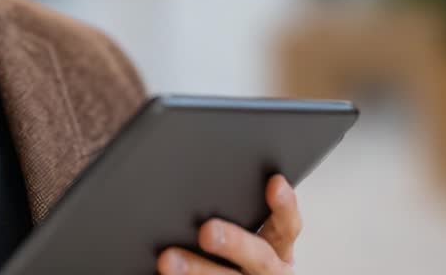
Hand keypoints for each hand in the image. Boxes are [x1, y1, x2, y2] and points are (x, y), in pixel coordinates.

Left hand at [155, 174, 300, 273]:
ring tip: (167, 260)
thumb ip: (237, 212)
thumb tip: (205, 179)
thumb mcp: (249, 237)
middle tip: (207, 231)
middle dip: (234, 243)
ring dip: (197, 270)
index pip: (287, 225)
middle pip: (259, 256)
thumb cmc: (235, 255)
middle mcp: (268, 270)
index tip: (274, 183)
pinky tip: (158, 274)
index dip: (284, 205)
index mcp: (276, 249)